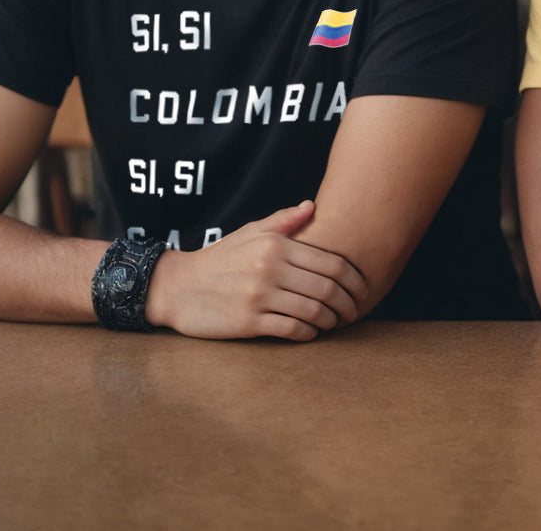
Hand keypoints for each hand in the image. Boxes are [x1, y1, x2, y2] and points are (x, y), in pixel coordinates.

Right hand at [145, 201, 366, 341]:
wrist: (178, 286)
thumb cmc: (219, 258)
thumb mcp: (249, 232)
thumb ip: (283, 220)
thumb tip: (313, 206)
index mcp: (276, 245)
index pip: (330, 262)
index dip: (354, 278)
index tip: (362, 289)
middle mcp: (271, 268)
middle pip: (327, 288)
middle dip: (349, 302)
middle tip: (355, 311)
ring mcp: (260, 296)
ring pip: (313, 311)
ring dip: (331, 320)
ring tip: (336, 323)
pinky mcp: (248, 322)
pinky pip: (291, 330)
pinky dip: (308, 333)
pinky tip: (312, 332)